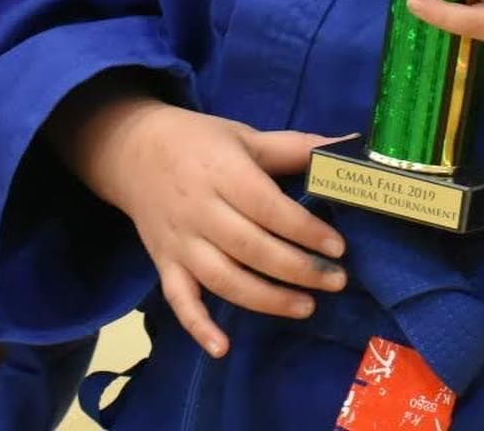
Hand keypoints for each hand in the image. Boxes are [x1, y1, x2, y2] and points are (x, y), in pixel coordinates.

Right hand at [64, 96, 348, 357]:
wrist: (133, 149)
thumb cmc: (200, 142)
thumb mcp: (246, 136)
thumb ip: (297, 147)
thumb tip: (351, 144)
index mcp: (223, 171)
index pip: (267, 207)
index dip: (304, 229)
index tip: (337, 246)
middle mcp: (200, 209)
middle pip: (251, 247)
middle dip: (297, 268)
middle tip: (336, 280)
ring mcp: (180, 241)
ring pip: (223, 278)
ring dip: (266, 299)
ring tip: (306, 307)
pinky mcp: (164, 263)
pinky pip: (178, 299)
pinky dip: (197, 326)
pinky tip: (222, 347)